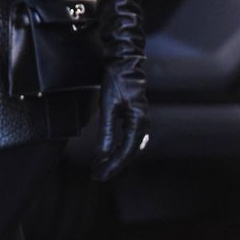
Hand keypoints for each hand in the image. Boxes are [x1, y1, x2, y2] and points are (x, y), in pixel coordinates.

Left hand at [92, 65, 148, 183]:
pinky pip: (129, 140)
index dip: (112, 166)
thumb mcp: (107, 107)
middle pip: (128, 153)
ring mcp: (141, 122)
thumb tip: (101, 155)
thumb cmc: (116, 81)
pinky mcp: (136, 119)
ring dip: (115, 158)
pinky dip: (118, 149)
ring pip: (129, 148)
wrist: (124, 63)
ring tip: (100, 167)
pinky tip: (109, 153)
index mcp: (138, 123)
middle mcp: (142, 125)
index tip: (99, 175)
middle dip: (112, 165)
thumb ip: (106, 132)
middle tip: (96, 176)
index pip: (125, 152)